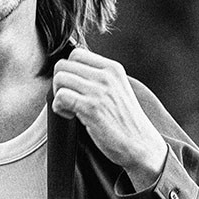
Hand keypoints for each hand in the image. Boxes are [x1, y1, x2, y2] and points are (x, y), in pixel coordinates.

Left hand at [52, 48, 167, 188]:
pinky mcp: (91, 108)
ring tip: (71, 109)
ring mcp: (99, 91)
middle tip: (69, 100)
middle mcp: (106, 75)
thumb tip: (72, 73)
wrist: (141, 144)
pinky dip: (59, 108)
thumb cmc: (126, 121)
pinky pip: (61, 96)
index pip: (76, 54)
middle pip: (63, 65)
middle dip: (60, 83)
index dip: (69, 71)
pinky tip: (71, 117)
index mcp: (113, 68)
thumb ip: (99, 78)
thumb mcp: (117, 89)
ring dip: (58, 95)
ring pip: (59, 78)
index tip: (76, 89)